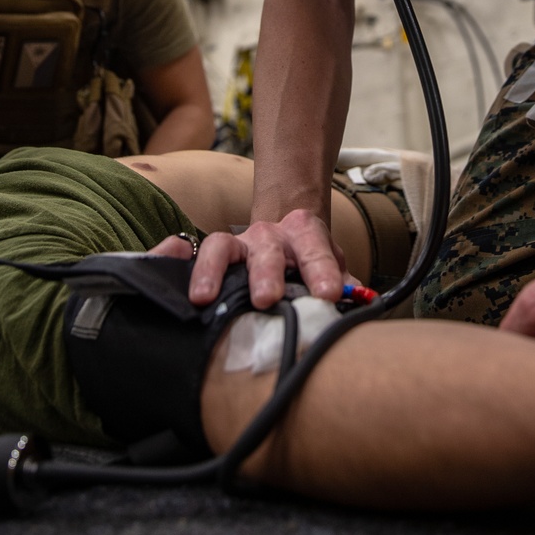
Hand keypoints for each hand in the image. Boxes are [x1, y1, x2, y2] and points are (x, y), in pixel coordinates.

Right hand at [189, 208, 352, 309]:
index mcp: (305, 235)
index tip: (329, 294)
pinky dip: (179, 260)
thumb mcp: (334, 266)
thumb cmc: (310, 257)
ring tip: (203, 299)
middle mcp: (270, 236)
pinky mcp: (214, 253)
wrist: (286, 225)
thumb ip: (347, 286)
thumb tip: (363, 309)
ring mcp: (240, 243)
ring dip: (213, 271)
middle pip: (268, 250)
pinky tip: (172, 274)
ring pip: (222, 247)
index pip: (316, 250)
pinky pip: (192, 251)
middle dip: (266, 274)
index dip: (323, 271)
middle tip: (267, 300)